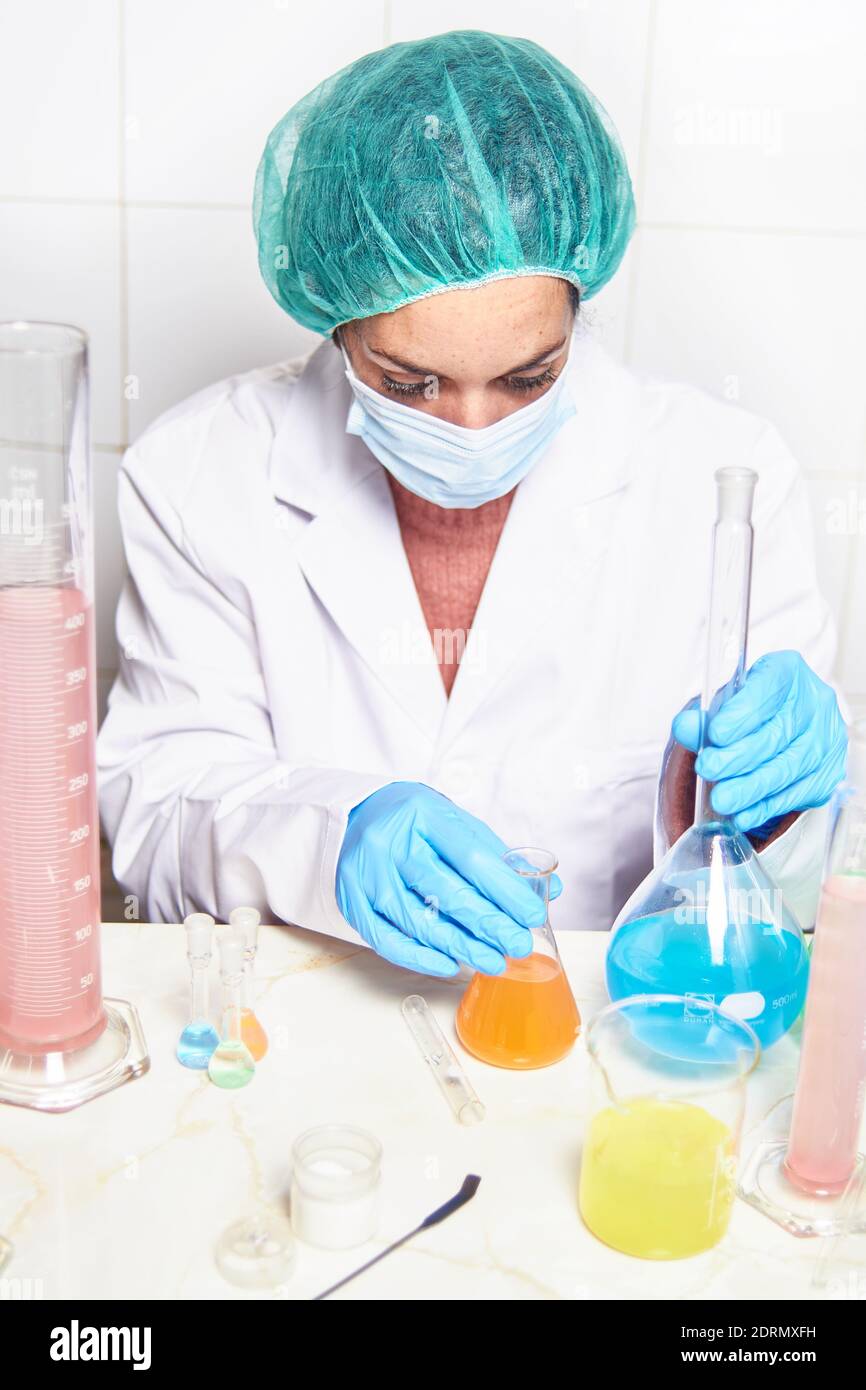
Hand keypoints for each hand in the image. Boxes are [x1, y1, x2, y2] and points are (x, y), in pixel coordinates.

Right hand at [336, 781, 560, 976]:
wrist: (359, 813)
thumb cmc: (418, 823)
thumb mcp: (457, 824)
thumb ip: (499, 857)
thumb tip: (549, 890)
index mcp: (424, 814)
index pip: (472, 857)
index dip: (506, 891)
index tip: (533, 916)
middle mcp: (391, 842)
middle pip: (447, 891)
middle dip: (489, 925)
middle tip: (518, 946)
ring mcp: (366, 873)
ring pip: (418, 921)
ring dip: (460, 947)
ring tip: (493, 962)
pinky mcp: (351, 900)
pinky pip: (387, 939)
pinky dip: (420, 957)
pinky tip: (450, 964)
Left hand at [672, 651, 846, 832]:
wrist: (781, 726)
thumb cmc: (751, 712)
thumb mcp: (724, 705)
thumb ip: (703, 717)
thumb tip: (685, 728)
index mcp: (788, 673)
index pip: (768, 689)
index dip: (743, 714)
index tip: (716, 734)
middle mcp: (816, 703)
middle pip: (777, 734)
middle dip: (738, 757)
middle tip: (708, 769)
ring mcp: (826, 740)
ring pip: (788, 768)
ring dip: (751, 787)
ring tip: (721, 798)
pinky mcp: (828, 774)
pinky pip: (796, 794)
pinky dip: (766, 807)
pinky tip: (743, 813)